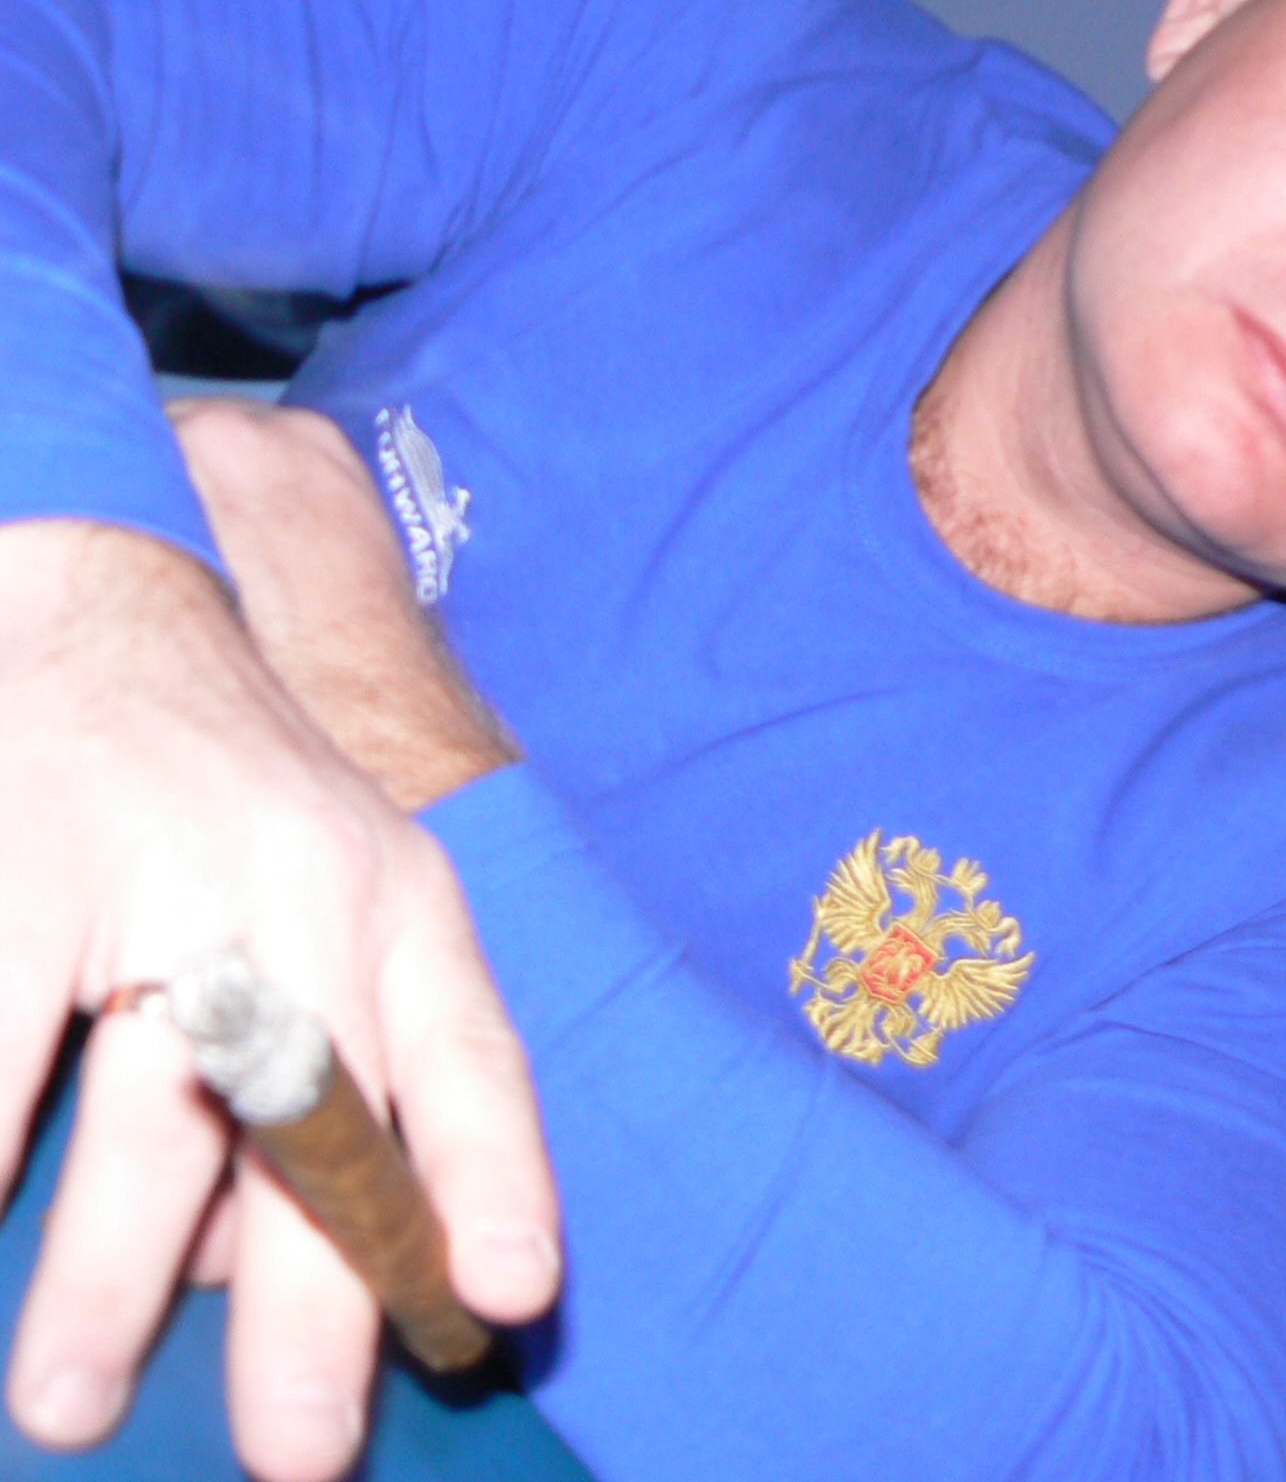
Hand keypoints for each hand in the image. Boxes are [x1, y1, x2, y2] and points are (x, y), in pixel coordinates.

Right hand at [0, 466, 554, 1481]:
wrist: (99, 615)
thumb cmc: (226, 813)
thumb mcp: (330, 907)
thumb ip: (330, 1067)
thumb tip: (263, 1272)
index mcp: (401, 905)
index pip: (470, 1055)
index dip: (494, 1179)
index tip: (507, 1296)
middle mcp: (311, 888)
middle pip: (320, 1128)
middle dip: (309, 1311)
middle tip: (294, 1459)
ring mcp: (168, 873)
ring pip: (156, 1123)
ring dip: (111, 1288)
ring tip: (75, 1407)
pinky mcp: (28, 861)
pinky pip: (2, 1061)